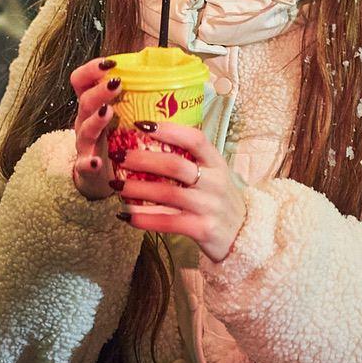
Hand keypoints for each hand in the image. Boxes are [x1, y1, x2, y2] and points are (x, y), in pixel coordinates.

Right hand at [69, 57, 122, 199]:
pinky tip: (96, 162)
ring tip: (108, 112)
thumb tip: (167, 73)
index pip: (82, 80)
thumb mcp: (122, 116)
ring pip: (85, 129)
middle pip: (85, 101)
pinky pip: (83, 164)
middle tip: (116, 84)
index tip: (109, 63)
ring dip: (96, 119)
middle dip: (99, 91)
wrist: (102, 176)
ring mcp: (84, 144)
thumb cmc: (117, 140)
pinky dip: (88, 163)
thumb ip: (136, 97)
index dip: (91, 69)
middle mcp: (85, 121)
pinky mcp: (86, 167)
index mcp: (93, 105)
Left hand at [112, 121, 248, 263]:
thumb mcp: (214, 176)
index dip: (169, 129)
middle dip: (142, 159)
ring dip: (137, 188)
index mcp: (217, 163)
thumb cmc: (219, 201)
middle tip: (118, 156)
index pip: (195, 139)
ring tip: (116, 185)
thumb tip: (147, 144)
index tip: (141, 124)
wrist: (245, 238)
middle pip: (175, 165)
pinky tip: (126, 216)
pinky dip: (144, 218)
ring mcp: (210, 206)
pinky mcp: (203, 229)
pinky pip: (168, 222)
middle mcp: (215, 182)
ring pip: (168, 193)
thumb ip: (190, 162)